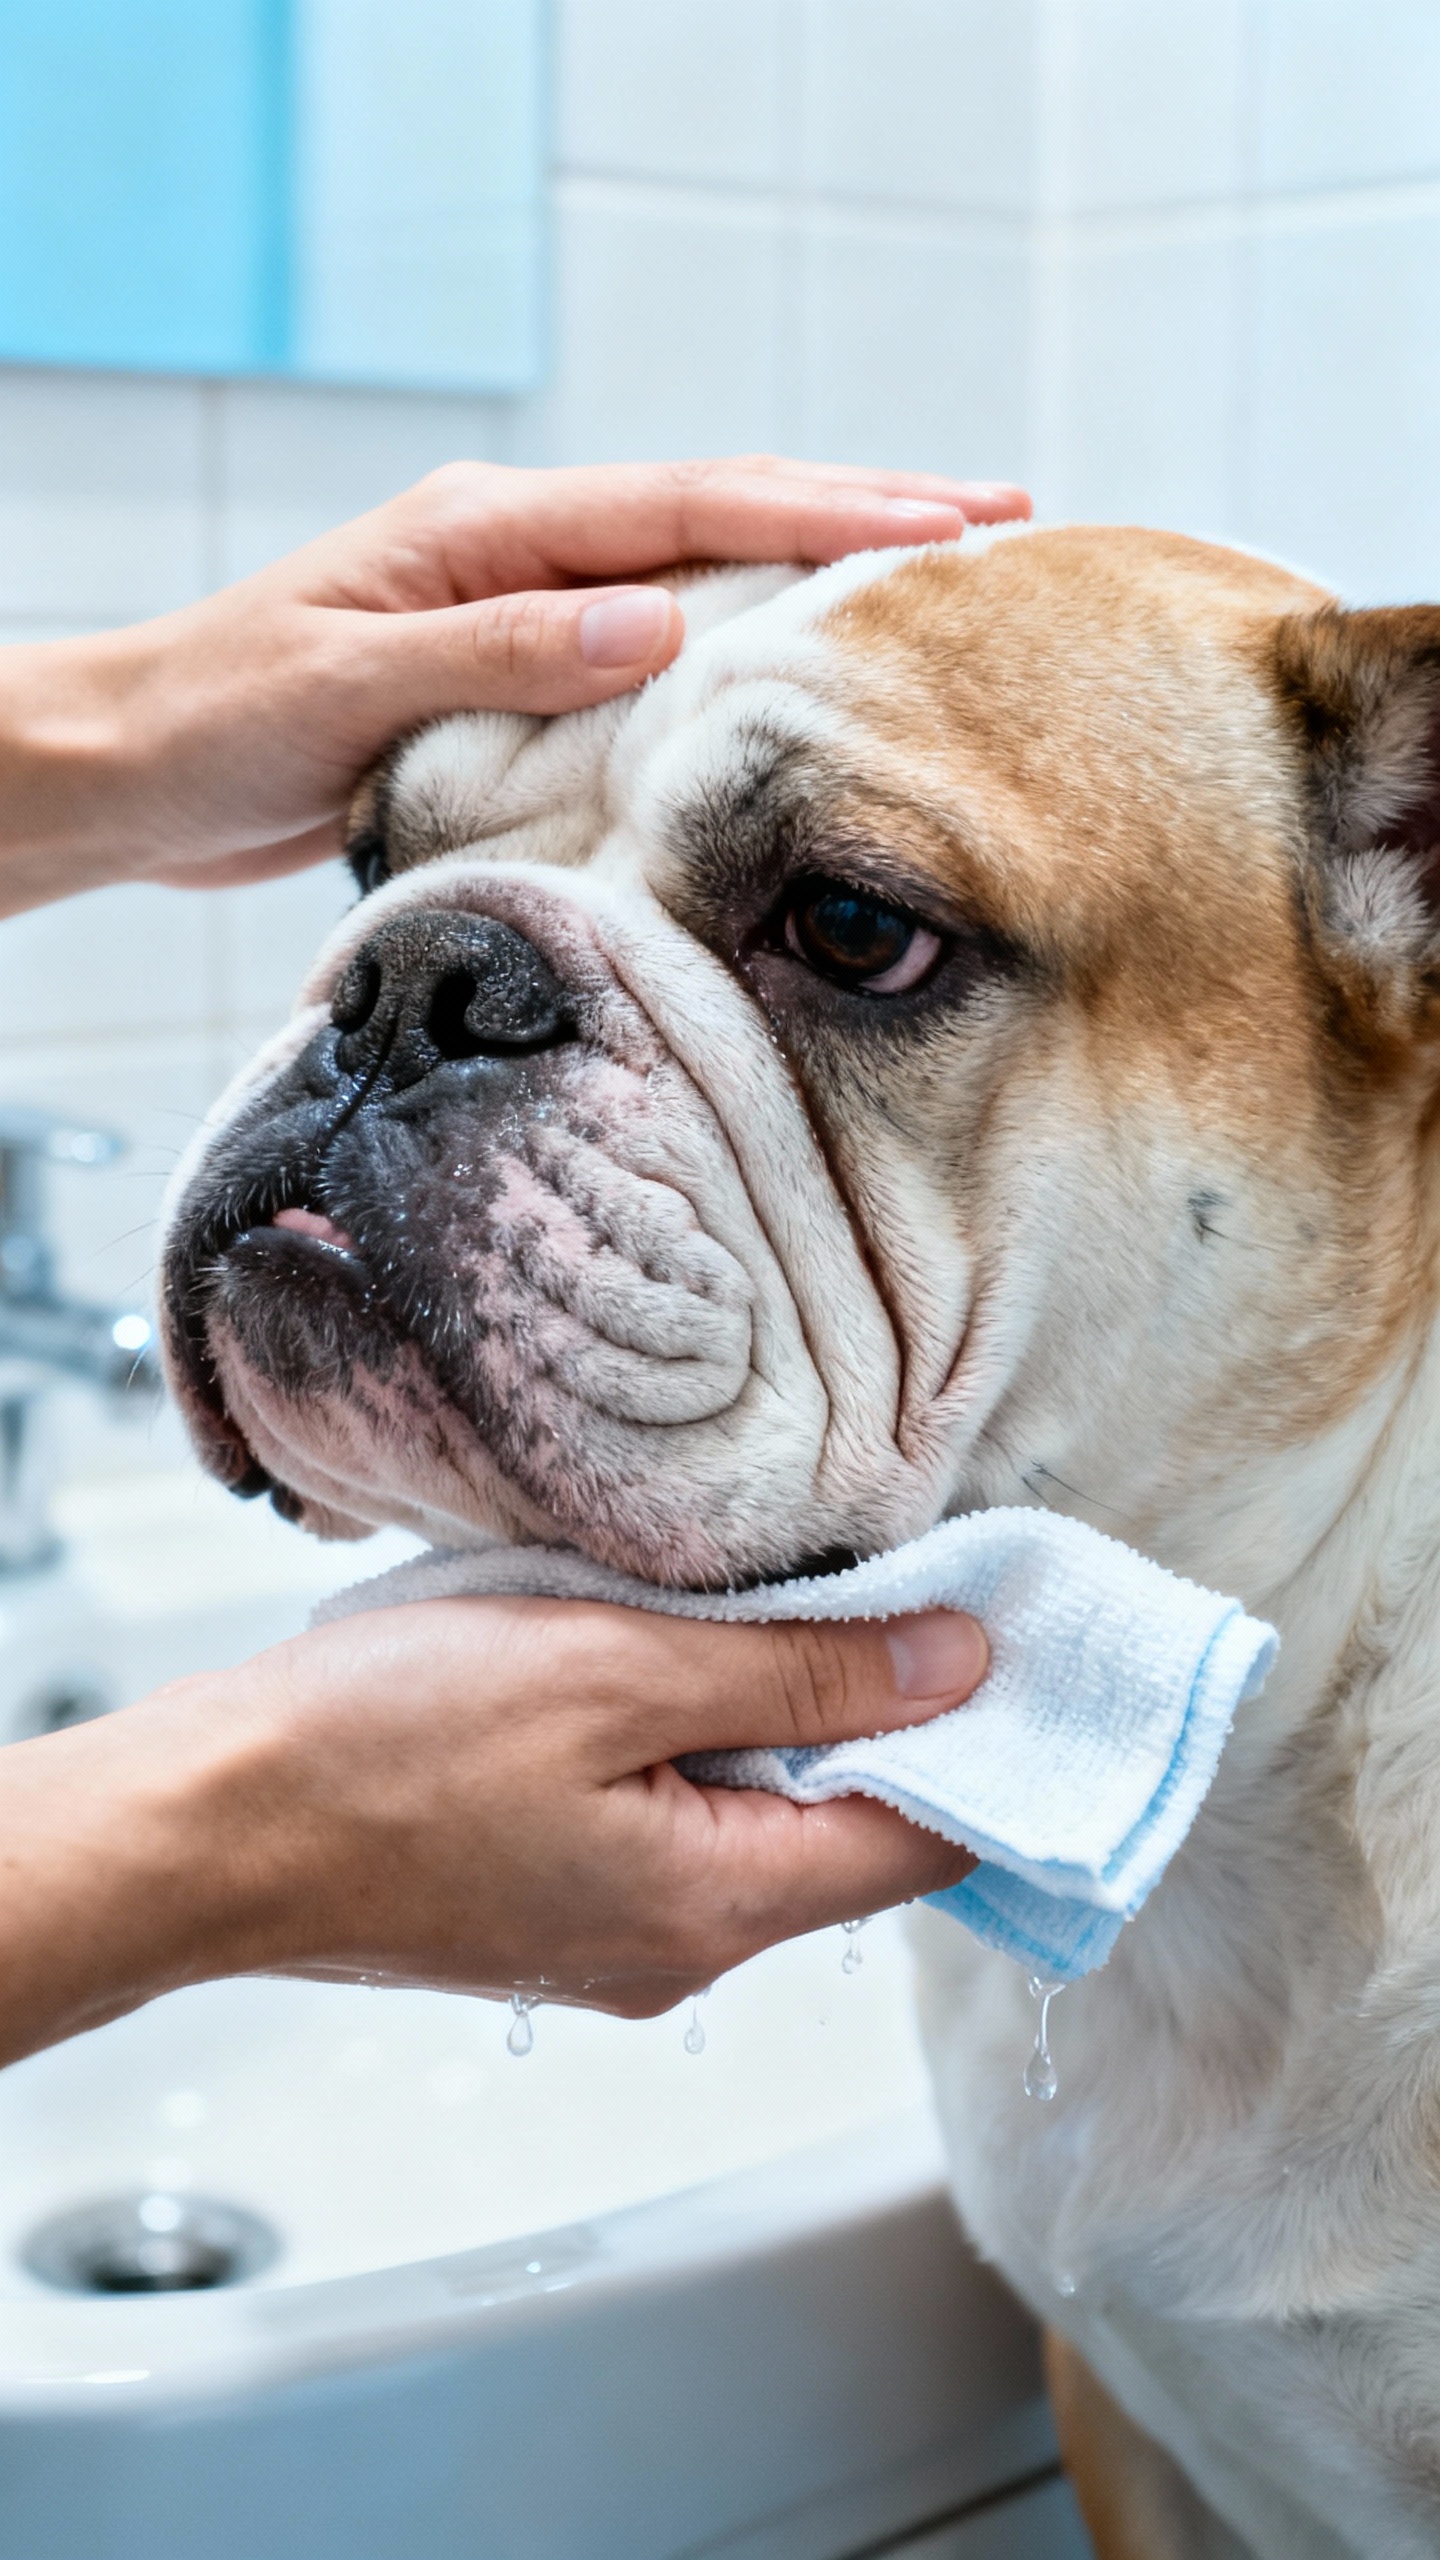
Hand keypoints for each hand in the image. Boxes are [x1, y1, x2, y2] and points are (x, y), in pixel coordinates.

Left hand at [0, 456, 1027, 913]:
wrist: (138, 772)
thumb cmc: (221, 721)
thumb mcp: (352, 686)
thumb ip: (500, 655)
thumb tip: (657, 626)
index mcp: (487, 531)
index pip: (690, 507)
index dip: (826, 514)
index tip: (948, 523)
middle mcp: (517, 552)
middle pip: (720, 513)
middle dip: (859, 513)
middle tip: (997, 521)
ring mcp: (520, 606)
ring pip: (699, 575)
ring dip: (814, 575)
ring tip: (936, 585)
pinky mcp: (515, 674)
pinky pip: (655, 651)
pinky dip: (740, 650)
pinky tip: (800, 675)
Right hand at [0, 1598, 984, 2061]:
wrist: (201, 1827)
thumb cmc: (380, 1751)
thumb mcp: (616, 1674)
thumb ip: (799, 1675)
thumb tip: (959, 1664)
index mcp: (720, 1912)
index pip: (932, 1843)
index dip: (982, 1739)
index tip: (993, 1634)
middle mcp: (681, 1952)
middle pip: (846, 1835)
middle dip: (871, 1716)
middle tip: (864, 1586)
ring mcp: (610, 1940)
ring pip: (754, 1822)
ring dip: (768, 1719)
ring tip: (735, 1609)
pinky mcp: (549, 1906)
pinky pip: (671, 1824)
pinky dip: (688, 1743)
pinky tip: (642, 1663)